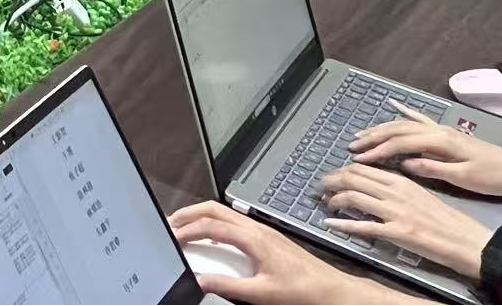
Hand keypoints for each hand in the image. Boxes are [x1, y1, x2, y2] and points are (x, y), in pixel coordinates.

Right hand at [168, 201, 391, 303]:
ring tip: (184, 227)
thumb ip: (228, 286)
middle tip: (169, 224)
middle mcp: (256, 229)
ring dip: (200, 216)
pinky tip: (211, 238)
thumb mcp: (262, 293)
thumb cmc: (303, 290)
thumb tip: (200, 281)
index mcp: (253, 239)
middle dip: (188, 214)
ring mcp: (262, 230)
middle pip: (214, 209)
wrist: (332, 290)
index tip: (171, 238)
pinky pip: (233, 221)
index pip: (211, 226)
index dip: (187, 230)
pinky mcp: (267, 236)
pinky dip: (214, 223)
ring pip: (224, 212)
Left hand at [322, 163, 490, 278]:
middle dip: (330, 181)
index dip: (341, 171)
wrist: (468, 241)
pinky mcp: (396, 232)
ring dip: (334, 200)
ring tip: (326, 204)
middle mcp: (395, 192)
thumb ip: (397, 187)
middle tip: (320, 187)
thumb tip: (374, 183)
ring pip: (353, 197)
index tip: (332, 177)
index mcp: (401, 181)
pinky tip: (330, 223)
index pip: (362, 169)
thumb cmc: (446, 220)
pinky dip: (342, 224)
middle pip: (352, 178)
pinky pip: (363, 227)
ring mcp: (394, 212)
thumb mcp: (420, 194)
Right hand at [351, 107, 501, 196]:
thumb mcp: (463, 178)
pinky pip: (420, 118)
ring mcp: (441, 129)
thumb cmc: (491, 177)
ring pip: (404, 124)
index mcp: (440, 141)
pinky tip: (394, 105)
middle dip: (373, 137)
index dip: (378, 150)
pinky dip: (405, 111)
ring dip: (381, 128)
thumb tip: (406, 164)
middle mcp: (437, 131)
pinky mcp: (445, 132)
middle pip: (397, 130)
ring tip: (361, 134)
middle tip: (352, 146)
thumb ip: (433, 169)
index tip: (359, 158)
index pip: (401, 143)